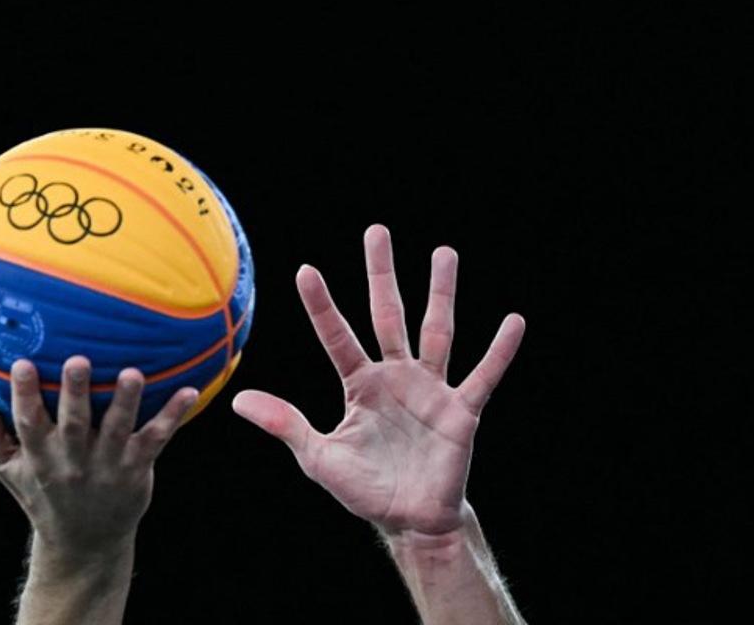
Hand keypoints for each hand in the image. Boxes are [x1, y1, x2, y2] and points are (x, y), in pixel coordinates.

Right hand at [0, 355, 199, 556]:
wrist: (84, 545)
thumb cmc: (45, 497)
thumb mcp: (10, 474)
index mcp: (41, 457)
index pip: (29, 423)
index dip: (25, 394)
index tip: (23, 364)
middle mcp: (74, 460)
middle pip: (74, 423)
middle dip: (75, 392)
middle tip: (78, 359)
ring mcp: (108, 465)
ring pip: (117, 430)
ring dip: (126, 401)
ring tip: (132, 373)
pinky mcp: (136, 469)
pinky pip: (156, 439)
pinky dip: (172, 416)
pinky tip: (188, 391)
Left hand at [231, 224, 525, 537]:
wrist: (410, 522)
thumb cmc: (365, 488)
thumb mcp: (319, 456)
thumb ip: (286, 424)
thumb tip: (238, 401)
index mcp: (360, 384)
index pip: (337, 336)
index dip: (321, 305)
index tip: (305, 270)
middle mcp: (396, 376)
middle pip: (387, 314)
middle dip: (381, 274)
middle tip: (376, 232)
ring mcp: (430, 389)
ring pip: (437, 330)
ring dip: (441, 292)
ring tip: (444, 252)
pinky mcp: (461, 411)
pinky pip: (483, 375)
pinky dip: (499, 350)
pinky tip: (514, 321)